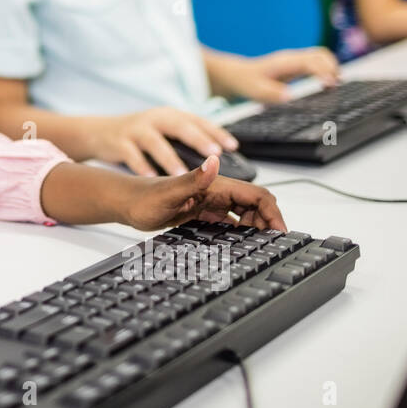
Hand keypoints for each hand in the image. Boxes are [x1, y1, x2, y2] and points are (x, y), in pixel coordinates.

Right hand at [88, 107, 238, 176]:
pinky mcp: (119, 142)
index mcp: (171, 116)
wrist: (100, 132)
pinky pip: (132, 156)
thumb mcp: (164, 131)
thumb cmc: (140, 135)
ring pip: (155, 143)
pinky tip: (151, 179)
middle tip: (212, 154)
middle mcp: (155, 119)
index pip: (197, 121)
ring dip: (169, 158)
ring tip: (182, 174)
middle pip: (179, 126)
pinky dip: (142, 167)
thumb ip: (186, 141)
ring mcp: (136, 129)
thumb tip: (216, 163)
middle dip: (197, 139)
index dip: (216, 132)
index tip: (232, 146)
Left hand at [121, 154, 285, 231]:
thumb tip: (214, 160)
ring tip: (259, 247)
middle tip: (271, 245)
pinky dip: (239, 232)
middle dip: (268, 223)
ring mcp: (210, 202)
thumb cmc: (143, 197)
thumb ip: (194, 178)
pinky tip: (238, 244)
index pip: (257, 195)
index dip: (273, 213)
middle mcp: (216, 191)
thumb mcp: (170, 192)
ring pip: (244, 215)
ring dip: (255, 229)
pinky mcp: (202, 212)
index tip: (281, 233)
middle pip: (255, 206)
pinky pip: (229, 222)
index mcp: (215, 184)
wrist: (126, 203)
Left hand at [219, 47, 339, 102]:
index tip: (330, 85)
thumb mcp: (255, 91)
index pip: (310, 62)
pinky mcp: (296, 66)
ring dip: (332, 68)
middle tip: (336, 86)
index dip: (323, 72)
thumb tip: (289, 96)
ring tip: (335, 86)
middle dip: (333, 68)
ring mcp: (295, 60)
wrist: (237, 75)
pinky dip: (326, 70)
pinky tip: (327, 85)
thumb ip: (271, 94)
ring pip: (321, 56)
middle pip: (321, 54)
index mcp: (284, 62)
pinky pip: (317, 63)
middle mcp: (292, 58)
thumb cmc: (246, 82)